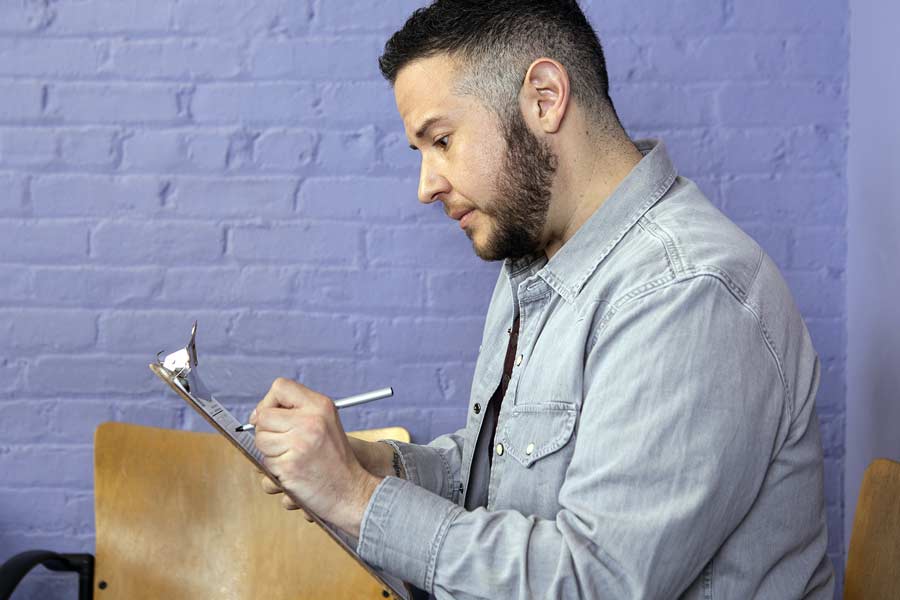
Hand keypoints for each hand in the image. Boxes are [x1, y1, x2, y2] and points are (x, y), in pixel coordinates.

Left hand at [250, 378, 382, 536]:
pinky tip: (294, 473)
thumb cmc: (336, 460)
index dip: (270, 402)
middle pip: (263, 416)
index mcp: (320, 405)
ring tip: (293, 458)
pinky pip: (265, 464)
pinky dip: (275, 472)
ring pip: (261, 441)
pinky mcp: (289, 466)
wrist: (352, 492)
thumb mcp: (326, 422)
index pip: (280, 387)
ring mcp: (299, 443)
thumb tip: (257, 414)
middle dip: (267, 432)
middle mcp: (310, 421)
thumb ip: (297, 411)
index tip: (273, 418)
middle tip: (286, 444)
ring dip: (270, 454)